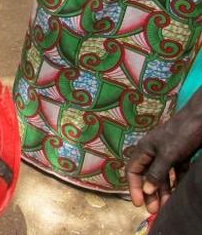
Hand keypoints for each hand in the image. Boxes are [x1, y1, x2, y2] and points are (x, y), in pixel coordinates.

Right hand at [126, 89, 201, 213]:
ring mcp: (166, 154)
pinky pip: (175, 173)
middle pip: (147, 176)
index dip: (134, 187)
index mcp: (143, 149)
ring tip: (167, 205)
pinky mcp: (180, 155)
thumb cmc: (181, 133)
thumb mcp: (168, 155)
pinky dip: (176, 183)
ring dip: (164, 191)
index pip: (133, 171)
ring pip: (162, 176)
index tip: (139, 203)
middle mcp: (152, 152)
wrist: (201, 118)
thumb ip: (156, 173)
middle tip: (154, 210)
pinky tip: (178, 193)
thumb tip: (147, 191)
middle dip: (150, 193)